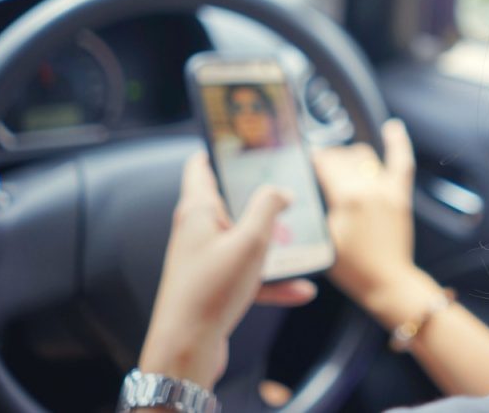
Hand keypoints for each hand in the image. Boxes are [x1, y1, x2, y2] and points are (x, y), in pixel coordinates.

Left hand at [138, 153, 316, 388]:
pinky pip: (247, 274)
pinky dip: (271, 280)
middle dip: (259, 198)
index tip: (245, 140)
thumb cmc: (211, 291)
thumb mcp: (250, 241)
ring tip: (301, 242)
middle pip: (228, 202)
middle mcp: (197, 231)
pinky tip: (300, 289)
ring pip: (242, 241)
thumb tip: (280, 191)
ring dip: (272, 243)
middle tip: (287, 189)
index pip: (201, 166)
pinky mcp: (213, 286)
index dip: (220, 149)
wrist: (187, 348)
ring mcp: (204, 260)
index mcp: (198, 210)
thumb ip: (268, 207)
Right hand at [313, 119, 418, 309]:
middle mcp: (369, 188)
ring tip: (339, 164)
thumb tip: (307, 189)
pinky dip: (398, 143)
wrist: (387, 282)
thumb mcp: (323, 238)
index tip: (303, 160)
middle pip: (343, 158)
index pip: (325, 163)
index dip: (312, 159)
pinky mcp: (400, 196)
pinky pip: (401, 163)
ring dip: (349, 156)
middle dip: (327, 159)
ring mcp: (387, 190)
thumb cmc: (353, 267)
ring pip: (364, 157)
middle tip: (317, 169)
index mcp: (348, 197)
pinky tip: (393, 128)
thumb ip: (316, 210)